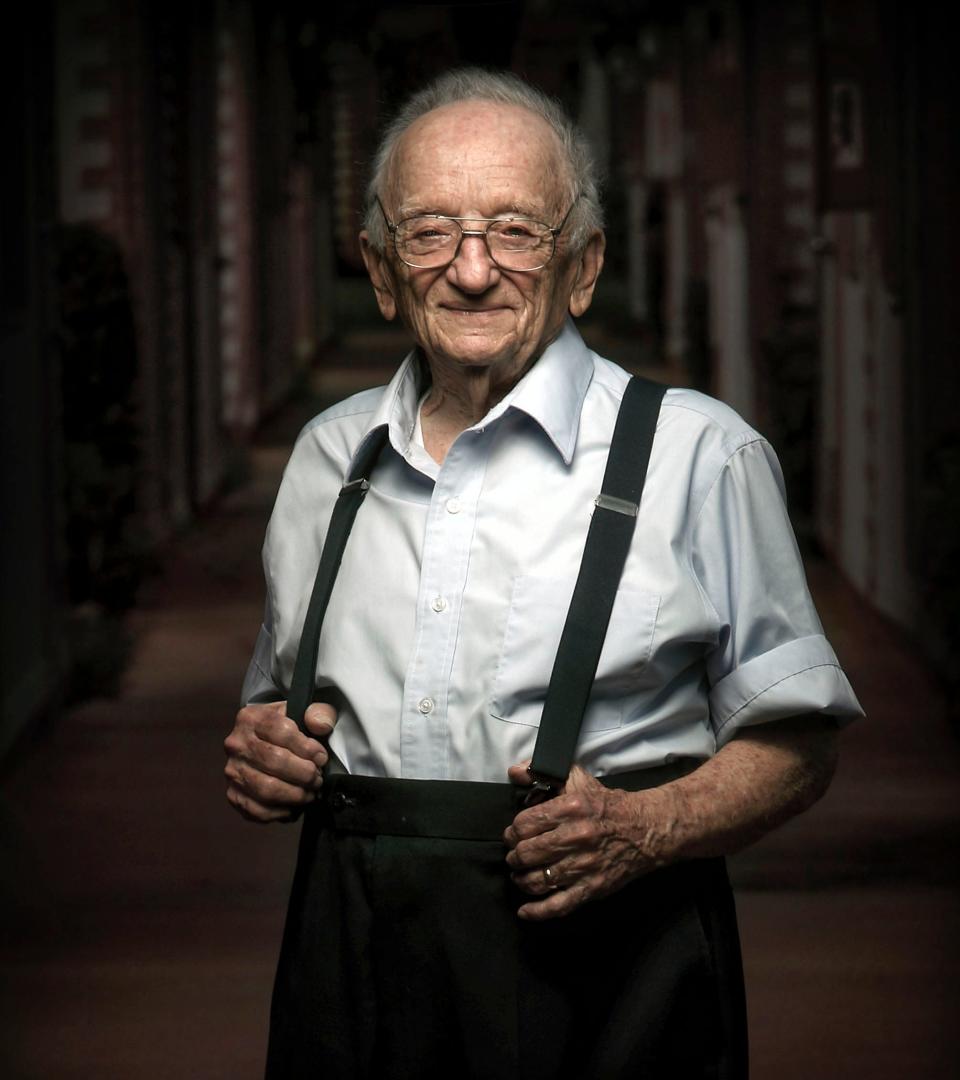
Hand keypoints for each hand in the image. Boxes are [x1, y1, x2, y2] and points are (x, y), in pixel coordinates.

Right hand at [224, 701, 336, 822]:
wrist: (264, 742)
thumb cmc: (287, 728)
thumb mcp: (304, 711)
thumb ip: (319, 712)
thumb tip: (321, 725)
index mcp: (251, 718)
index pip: (282, 732)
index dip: (307, 748)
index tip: (322, 758)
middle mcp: (236, 744)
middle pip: (274, 761)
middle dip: (304, 774)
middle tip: (318, 778)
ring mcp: (232, 771)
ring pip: (266, 788)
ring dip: (295, 795)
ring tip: (310, 792)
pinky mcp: (234, 795)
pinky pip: (257, 810)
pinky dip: (280, 812)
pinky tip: (294, 806)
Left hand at [503, 763, 674, 920]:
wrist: (646, 829)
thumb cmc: (607, 805)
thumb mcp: (577, 779)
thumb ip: (543, 772)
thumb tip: (515, 771)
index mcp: (570, 808)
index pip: (525, 824)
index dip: (512, 832)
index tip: (512, 835)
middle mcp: (576, 837)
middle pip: (527, 853)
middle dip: (514, 856)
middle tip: (514, 855)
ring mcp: (584, 865)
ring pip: (538, 879)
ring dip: (521, 879)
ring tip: (519, 875)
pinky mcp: (592, 887)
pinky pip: (559, 904)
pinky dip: (538, 911)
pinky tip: (525, 910)